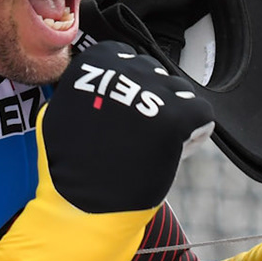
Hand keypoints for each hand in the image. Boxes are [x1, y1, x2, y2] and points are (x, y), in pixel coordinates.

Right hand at [41, 40, 215, 213]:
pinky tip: (172, 149)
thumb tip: (102, 79)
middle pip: (154, 74)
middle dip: (150, 99)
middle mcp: (124, 69)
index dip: (127, 85)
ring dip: (172, 113)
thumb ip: (83, 88)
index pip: (125, 57)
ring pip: (180, 92)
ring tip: (153, 143)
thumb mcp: (59, 111)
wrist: (82, 203)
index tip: (120, 109)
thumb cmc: (68, 163)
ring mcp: (152, 92)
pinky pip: (202, 115)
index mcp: (94, 62)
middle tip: (136, 132)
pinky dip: (194, 133)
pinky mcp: (176, 117)